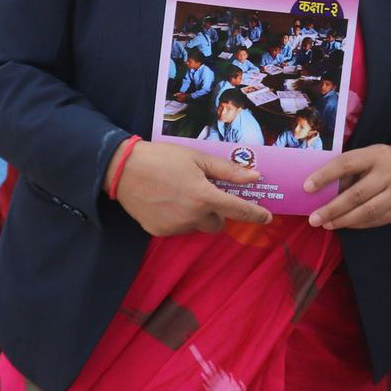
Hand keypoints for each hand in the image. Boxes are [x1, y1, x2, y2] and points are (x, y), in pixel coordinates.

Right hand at [115, 140, 272, 235]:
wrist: (123, 169)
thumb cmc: (162, 158)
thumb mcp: (197, 158)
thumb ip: (227, 170)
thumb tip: (254, 176)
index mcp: (204, 197)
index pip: (238, 210)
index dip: (255, 214)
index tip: (267, 218)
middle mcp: (192, 216)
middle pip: (217, 223)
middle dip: (216, 212)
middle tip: (203, 193)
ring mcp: (175, 227)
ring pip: (197, 226)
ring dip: (196, 215)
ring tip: (180, 194)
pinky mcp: (160, 232)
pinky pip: (179, 228)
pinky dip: (178, 218)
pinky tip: (166, 201)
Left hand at [304, 143, 390, 229]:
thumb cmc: (383, 161)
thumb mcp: (367, 155)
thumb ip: (348, 170)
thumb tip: (320, 190)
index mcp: (376, 154)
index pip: (346, 163)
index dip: (325, 176)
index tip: (306, 187)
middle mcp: (390, 173)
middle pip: (357, 194)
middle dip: (332, 209)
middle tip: (313, 218)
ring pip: (367, 211)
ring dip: (343, 220)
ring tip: (326, 224)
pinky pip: (376, 221)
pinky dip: (357, 224)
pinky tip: (344, 224)